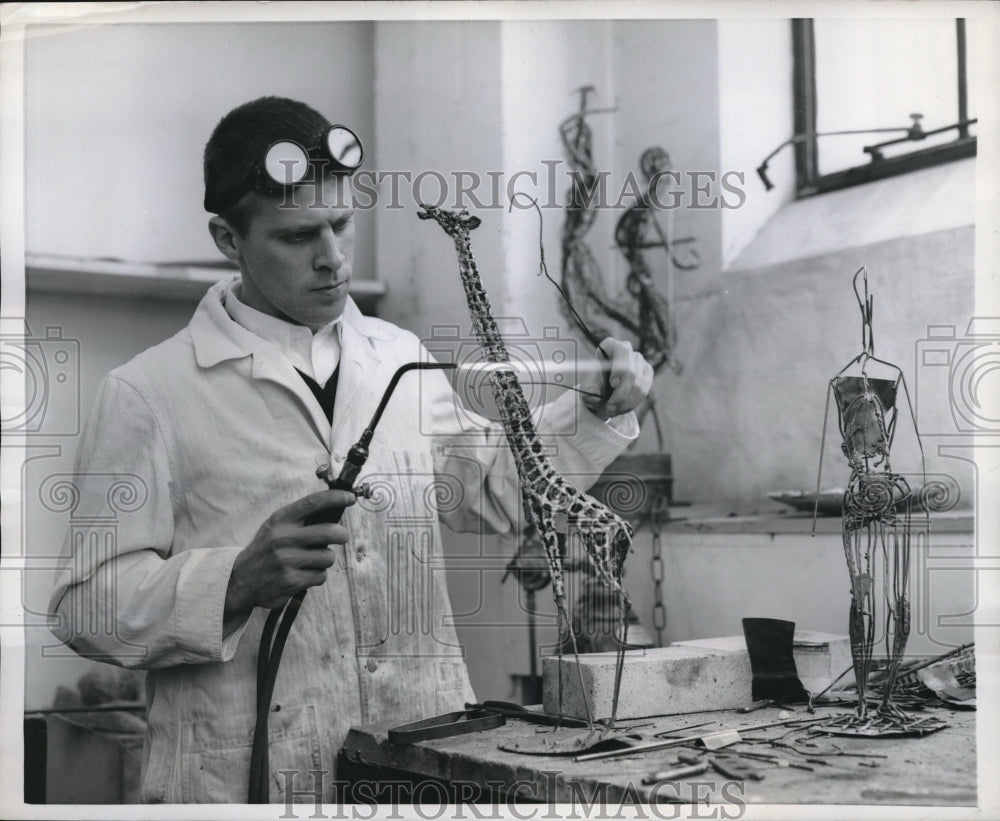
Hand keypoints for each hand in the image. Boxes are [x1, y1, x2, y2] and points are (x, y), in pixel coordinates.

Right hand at [224, 489, 355, 618]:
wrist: (241, 580)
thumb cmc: (267, 549)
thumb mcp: (276, 526)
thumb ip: (300, 519)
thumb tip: (334, 509)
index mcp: (281, 520)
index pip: (312, 503)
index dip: (335, 498)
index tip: (350, 497)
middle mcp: (283, 538)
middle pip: (329, 531)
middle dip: (342, 534)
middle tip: (342, 536)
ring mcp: (287, 560)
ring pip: (328, 557)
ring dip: (325, 560)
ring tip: (311, 561)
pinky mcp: (291, 581)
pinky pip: (320, 576)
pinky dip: (316, 576)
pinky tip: (303, 575)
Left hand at [580, 338, 653, 419]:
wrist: (603, 395)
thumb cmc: (594, 387)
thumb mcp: (588, 388)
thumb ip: (589, 389)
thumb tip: (592, 393)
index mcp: (610, 346)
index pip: (622, 352)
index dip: (620, 369)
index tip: (613, 384)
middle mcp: (627, 349)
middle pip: (631, 372)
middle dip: (621, 394)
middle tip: (609, 407)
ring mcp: (639, 360)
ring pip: (638, 385)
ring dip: (625, 402)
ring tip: (612, 410)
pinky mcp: (647, 372)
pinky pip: (644, 391)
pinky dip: (632, 403)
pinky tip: (622, 408)